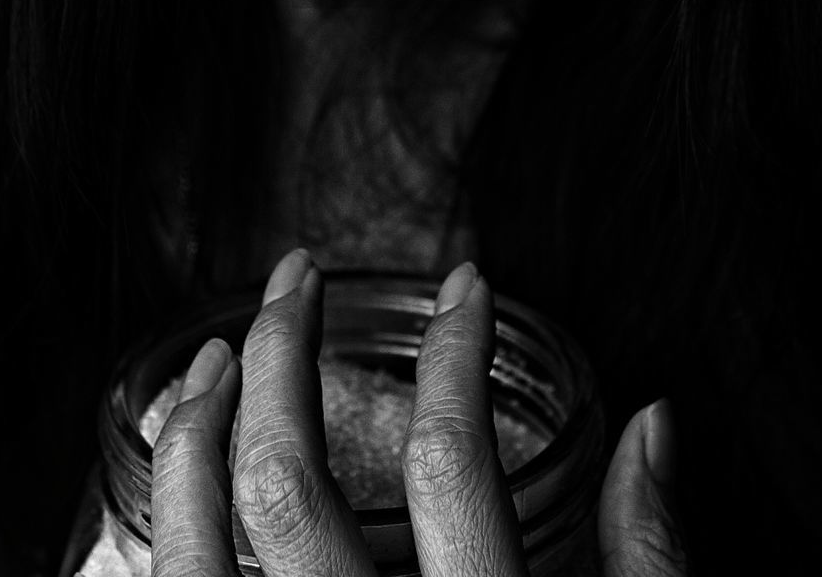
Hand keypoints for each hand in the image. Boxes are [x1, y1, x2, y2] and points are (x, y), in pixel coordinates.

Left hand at [150, 251, 686, 576]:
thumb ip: (651, 555)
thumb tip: (657, 420)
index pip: (451, 465)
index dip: (457, 353)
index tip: (468, 285)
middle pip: (288, 488)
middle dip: (283, 354)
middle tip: (296, 273)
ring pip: (198, 549)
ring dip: (195, 432)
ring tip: (213, 351)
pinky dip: (164, 518)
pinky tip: (175, 465)